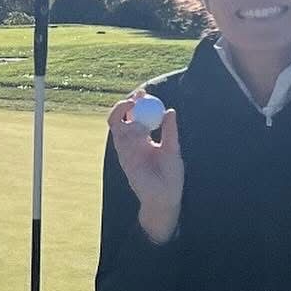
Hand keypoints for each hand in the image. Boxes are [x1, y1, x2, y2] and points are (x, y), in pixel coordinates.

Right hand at [108, 91, 183, 221]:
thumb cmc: (171, 175)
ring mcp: (126, 149)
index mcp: (144, 139)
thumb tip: (170, 111)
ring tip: (145, 126)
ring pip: (117, 125)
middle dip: (125, 104)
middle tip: (135, 97)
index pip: (135, 115)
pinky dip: (130, 132)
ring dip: (129, 118)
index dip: (136, 103)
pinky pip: (120, 139)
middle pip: (121, 117)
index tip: (143, 93)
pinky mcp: (123, 158)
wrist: (164, 197)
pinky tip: (142, 134)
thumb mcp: (173, 149)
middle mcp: (132, 142)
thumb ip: (170, 131)